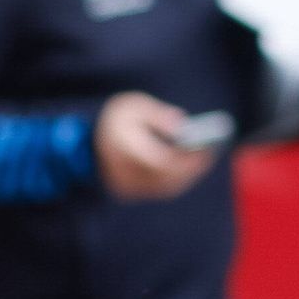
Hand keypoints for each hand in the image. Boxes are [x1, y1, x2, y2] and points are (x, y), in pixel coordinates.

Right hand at [93, 92, 216, 200]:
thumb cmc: (116, 120)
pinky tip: (193, 166)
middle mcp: (121, 171)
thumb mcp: (133, 105)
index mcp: (120, 147)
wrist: (86, 145)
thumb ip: (157, 113)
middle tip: (211, 152)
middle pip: (166, 176)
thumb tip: (182, 125)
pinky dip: (178, 178)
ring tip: (206, 158)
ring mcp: (125, 186)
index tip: (205, 147)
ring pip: (165, 186)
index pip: (158, 161)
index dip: (184, 157)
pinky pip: (160, 189)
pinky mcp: (130, 193)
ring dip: (187, 173)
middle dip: (191, 165)